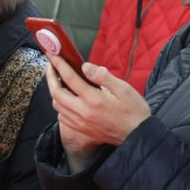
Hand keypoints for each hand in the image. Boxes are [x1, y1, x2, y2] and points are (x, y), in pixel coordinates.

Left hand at [46, 54, 150, 171]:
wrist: (138, 135)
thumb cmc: (133, 110)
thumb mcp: (124, 89)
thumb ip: (103, 77)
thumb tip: (85, 66)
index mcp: (93, 99)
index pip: (69, 78)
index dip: (59, 64)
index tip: (52, 54)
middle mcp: (82, 111)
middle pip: (56, 92)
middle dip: (50, 76)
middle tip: (51, 66)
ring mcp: (79, 122)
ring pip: (57, 105)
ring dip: (54, 91)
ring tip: (58, 80)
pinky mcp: (80, 129)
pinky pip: (62, 116)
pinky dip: (60, 105)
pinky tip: (66, 98)